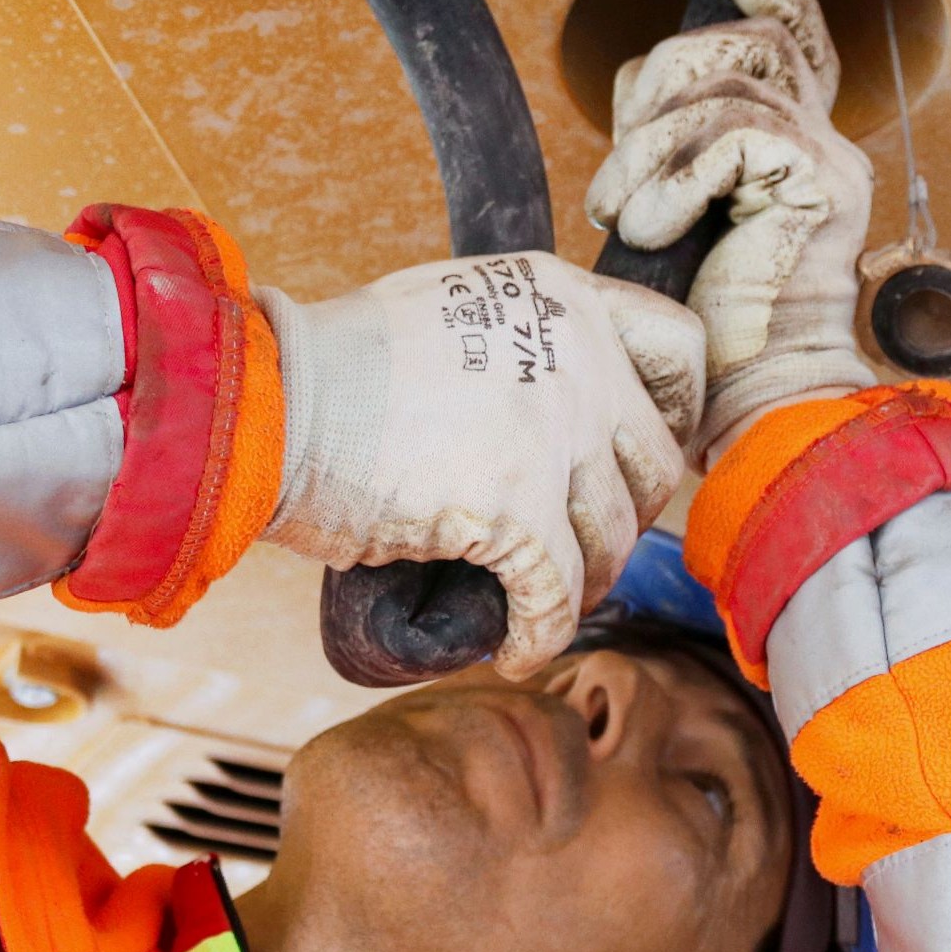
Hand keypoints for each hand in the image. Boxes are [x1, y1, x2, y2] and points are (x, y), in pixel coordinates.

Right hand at [257, 252, 703, 677]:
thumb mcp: (459, 309)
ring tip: (546, 600)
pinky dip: (542, 635)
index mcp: (567, 299)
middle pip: (654, 459)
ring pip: (613, 535)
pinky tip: (519, 652)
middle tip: (588, 541)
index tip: (652, 450)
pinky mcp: (519, 508)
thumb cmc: (339, 363)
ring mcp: (555, 433)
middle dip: (627, 513)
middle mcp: (581, 358)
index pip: (679, 349)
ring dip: (586, 580)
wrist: (271, 402)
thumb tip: (562, 404)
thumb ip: (525, 342)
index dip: (679, 410)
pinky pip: (559, 595)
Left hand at [586, 0, 875, 462]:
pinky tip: (658, 225)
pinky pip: (731, 134)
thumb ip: (682, 156)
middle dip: (660, 83)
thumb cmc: (716, 335)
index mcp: (800, 153)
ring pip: (727, 85)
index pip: (801, 44)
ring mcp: (827, 164)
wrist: (759, 402)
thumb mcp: (686, 223)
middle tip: (623, 172)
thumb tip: (639, 107)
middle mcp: (826, 148)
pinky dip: (676, 175)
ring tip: (629, 209)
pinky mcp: (817, 186)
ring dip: (652, 145)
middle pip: (747, 46)